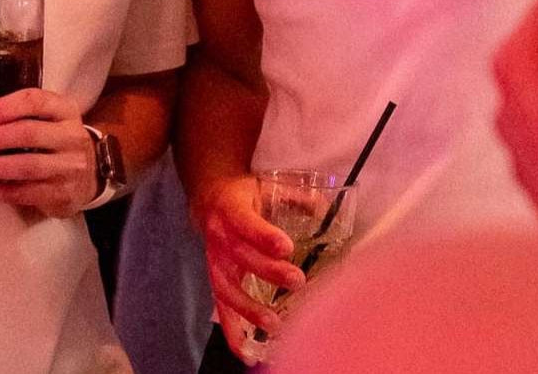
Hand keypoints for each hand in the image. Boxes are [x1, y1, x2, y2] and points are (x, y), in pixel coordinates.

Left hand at [0, 88, 98, 215]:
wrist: (90, 176)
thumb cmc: (54, 142)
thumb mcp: (45, 119)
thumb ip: (7, 113)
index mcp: (65, 110)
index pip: (35, 101)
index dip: (4, 108)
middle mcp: (70, 136)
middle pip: (28, 133)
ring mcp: (68, 166)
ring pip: (25, 166)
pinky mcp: (60, 194)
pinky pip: (21, 193)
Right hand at [193, 175, 304, 359]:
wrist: (209, 200)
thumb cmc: (243, 196)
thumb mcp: (265, 186)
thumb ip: (295, 197)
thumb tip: (328, 207)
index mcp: (231, 209)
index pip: (246, 222)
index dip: (264, 235)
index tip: (286, 247)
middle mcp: (219, 237)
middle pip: (241, 257)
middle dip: (268, 271)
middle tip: (297, 281)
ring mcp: (215, 263)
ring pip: (227, 289)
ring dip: (249, 309)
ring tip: (275, 324)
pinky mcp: (215, 282)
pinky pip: (221, 309)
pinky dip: (232, 333)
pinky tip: (246, 352)